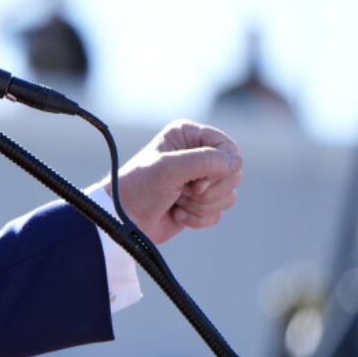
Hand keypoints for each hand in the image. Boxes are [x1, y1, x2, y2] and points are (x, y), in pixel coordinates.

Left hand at [99, 120, 242, 244]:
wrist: (121, 221)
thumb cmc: (137, 189)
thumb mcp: (168, 169)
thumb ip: (204, 161)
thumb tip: (237, 162)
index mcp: (188, 135)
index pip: (229, 149)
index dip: (219, 169)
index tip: (195, 181)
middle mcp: (196, 154)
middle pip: (234, 174)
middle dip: (209, 190)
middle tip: (182, 192)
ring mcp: (198, 179)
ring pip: (228, 195)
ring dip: (201, 206)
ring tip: (175, 202)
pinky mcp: (198, 203)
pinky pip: (218, 213)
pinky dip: (198, 218)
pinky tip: (176, 214)